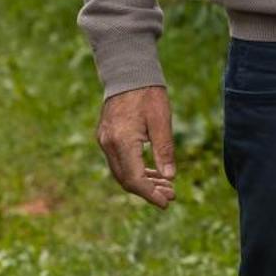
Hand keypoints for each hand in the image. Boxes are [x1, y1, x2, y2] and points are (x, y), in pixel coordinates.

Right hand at [96, 85, 175, 208]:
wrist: (128, 71)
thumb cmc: (148, 93)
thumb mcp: (162, 120)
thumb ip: (164, 150)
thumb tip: (170, 177)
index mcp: (121, 141)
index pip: (134, 179)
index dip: (150, 194)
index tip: (166, 203)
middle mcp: (108, 144)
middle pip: (126, 180)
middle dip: (148, 191)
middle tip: (171, 196)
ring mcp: (105, 141)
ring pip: (122, 172)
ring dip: (143, 182)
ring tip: (167, 187)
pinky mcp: (107, 137)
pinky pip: (120, 162)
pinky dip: (136, 170)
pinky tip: (153, 173)